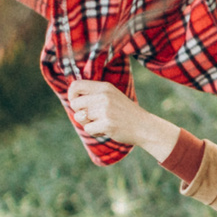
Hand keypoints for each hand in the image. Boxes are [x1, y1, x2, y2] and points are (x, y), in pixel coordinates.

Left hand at [65, 80, 179, 159]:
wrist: (144, 126)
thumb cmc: (125, 113)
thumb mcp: (112, 97)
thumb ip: (94, 95)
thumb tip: (72, 99)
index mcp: (104, 87)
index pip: (76, 85)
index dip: (72, 95)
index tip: (78, 103)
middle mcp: (104, 96)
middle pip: (75, 103)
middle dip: (79, 112)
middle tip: (92, 117)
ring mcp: (105, 110)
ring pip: (80, 117)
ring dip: (88, 123)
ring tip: (101, 122)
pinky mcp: (107, 123)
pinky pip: (88, 129)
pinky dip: (94, 132)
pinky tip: (106, 129)